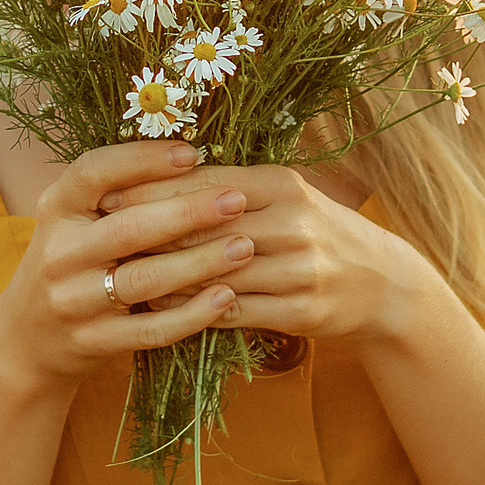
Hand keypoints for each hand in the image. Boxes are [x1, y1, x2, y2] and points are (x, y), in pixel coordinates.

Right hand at [0, 140, 266, 392]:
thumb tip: (191, 158)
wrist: (25, 340)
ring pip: (145, 280)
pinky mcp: (93, 341)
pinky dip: (191, 315)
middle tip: (236, 200)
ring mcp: (74, 301)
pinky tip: (225, 297)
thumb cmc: (69, 263)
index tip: (193, 153)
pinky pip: (150, 330)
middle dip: (189, 211)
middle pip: (130, 228)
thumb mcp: (73, 221)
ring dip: (200, 262)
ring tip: (244, 247)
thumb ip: (115, 194)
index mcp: (55, 209)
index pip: (94, 172)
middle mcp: (59, 253)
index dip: (143, 159)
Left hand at [99, 164, 438, 347]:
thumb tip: (154, 174)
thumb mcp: (283, 198)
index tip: (107, 194)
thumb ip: (229, 188)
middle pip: (206, 225)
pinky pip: (234, 311)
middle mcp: (294, 222)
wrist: (382, 283)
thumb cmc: (316, 232)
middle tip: (102, 237)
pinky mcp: (302, 311)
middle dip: (150, 231)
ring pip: (216, 271)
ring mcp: (301, 268)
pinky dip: (193, 310)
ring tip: (121, 276)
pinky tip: (162, 309)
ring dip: (165, 276)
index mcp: (282, 185)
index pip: (206, 181)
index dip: (153, 188)